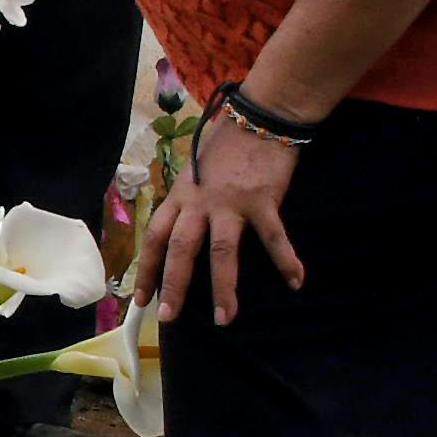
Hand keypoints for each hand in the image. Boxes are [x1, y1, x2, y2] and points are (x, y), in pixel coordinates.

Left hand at [139, 106, 308, 327]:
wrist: (258, 117)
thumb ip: (188, 198)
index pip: (155, 237)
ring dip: (223, 287)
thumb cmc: (226, 143)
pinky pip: (274, 237)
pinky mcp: (262, 200)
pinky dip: (287, 260)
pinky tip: (296, 281)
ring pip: (221, 251)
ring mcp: (230, 203)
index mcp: (180, 195)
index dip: (146, 268)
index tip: (140, 298)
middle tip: (169, 317)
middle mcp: (199, 202)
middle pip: (180, 249)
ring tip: (225, 318)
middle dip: (174, 285)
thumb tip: (180, 227)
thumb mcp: (195, 170)